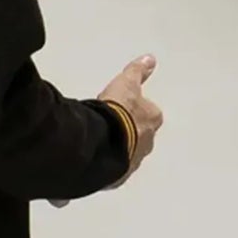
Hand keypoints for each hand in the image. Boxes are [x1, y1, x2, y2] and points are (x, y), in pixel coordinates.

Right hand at [97, 54, 162, 188]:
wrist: (104, 139)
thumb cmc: (118, 110)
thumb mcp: (126, 83)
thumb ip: (137, 72)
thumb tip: (150, 59)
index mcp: (151, 122)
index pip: (148, 115)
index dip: (134, 111)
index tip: (122, 109)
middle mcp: (146, 145)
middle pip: (139, 138)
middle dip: (126, 134)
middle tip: (108, 126)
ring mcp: (131, 163)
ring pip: (124, 156)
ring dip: (113, 151)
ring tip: (95, 144)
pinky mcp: (115, 178)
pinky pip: (108, 173)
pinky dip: (100, 169)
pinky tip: (86, 163)